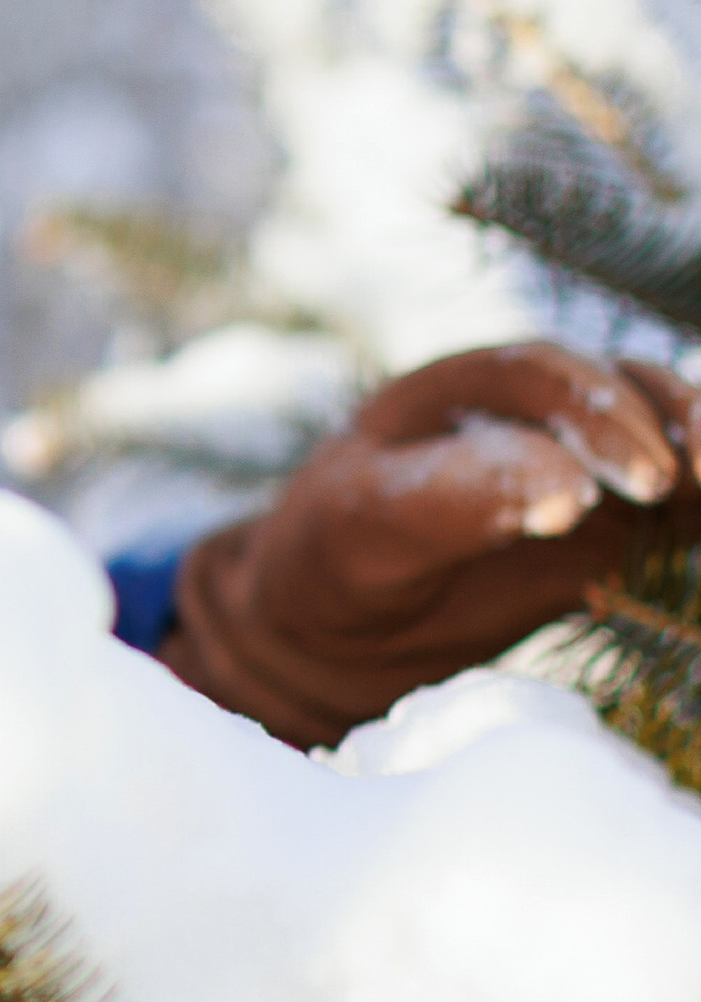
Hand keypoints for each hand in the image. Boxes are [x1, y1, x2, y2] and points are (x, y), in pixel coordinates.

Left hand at [161, 342, 700, 746]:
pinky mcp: (623, 519)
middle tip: (678, 486)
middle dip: (660, 426)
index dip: (580, 416)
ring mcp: (585, 458)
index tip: (594, 491)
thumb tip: (567, 491)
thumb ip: (455, 499)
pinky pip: (686, 501)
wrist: (341, 623)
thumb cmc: (336, 559)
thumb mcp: (369, 526)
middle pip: (622, 390)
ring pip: (667, 429)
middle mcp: (534, 408)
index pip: (536, 378)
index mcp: (462, 386)